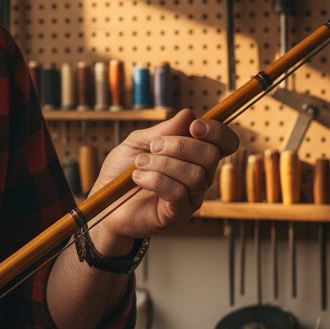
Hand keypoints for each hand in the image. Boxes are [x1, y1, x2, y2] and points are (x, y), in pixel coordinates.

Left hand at [87, 109, 238, 244]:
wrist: (104, 200)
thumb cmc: (122, 170)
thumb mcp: (138, 142)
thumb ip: (163, 130)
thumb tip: (189, 114)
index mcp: (195, 156)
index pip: (225, 143)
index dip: (217, 132)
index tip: (194, 127)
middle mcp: (199, 177)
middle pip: (211, 156)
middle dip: (180, 146)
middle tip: (153, 147)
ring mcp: (190, 197)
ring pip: (195, 175)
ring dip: (162, 164)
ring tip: (139, 164)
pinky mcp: (177, 214)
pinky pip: (178, 193)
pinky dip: (155, 180)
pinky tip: (137, 178)